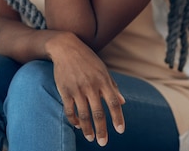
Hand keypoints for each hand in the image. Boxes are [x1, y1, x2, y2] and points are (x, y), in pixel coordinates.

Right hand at [47, 32, 124, 146]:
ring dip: (87, 129)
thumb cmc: (87, 58)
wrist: (66, 47)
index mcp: (103, 80)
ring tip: (90, 138)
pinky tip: (78, 126)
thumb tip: (123, 102)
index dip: (118, 118)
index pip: (114, 103)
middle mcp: (91, 86)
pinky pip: (69, 109)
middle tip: (103, 143)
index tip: (120, 130)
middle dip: (101, 130)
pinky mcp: (65, 90)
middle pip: (98, 113)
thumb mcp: (103, 69)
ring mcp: (77, 89)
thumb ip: (113, 86)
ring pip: (83, 114)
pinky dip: (74, 120)